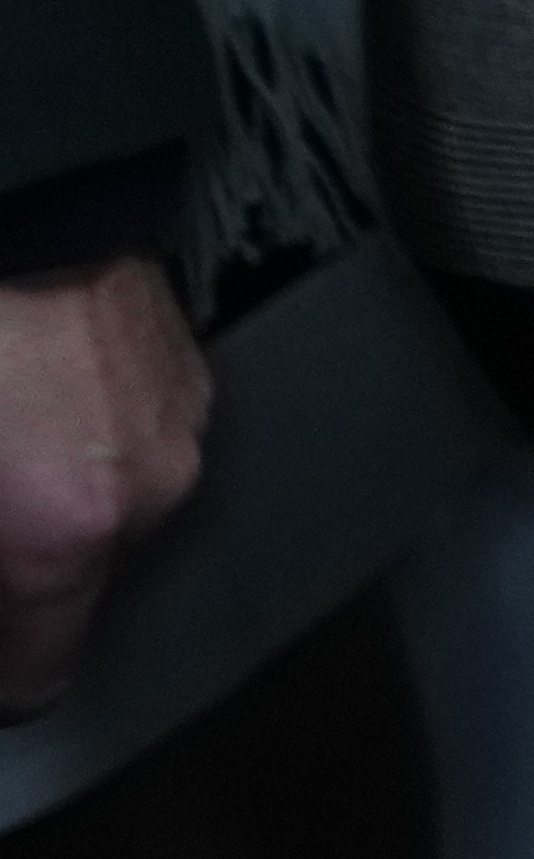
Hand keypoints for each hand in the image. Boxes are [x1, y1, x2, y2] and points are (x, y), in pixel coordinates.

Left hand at [0, 255, 202, 712]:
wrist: (25, 178)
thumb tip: (2, 582)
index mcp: (66, 538)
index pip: (35, 680)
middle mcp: (146, 495)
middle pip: (74, 590)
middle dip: (16, 569)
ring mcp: (180, 420)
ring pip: (107, 509)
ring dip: (48, 495)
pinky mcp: (189, 358)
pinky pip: (126, 438)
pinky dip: (76, 434)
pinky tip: (23, 389)